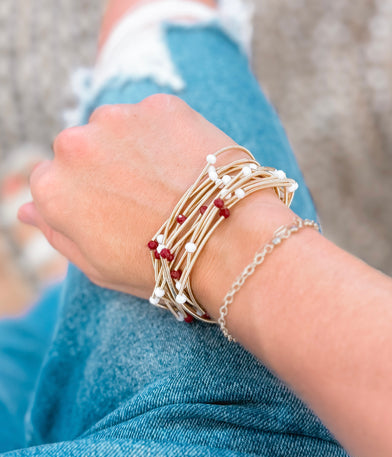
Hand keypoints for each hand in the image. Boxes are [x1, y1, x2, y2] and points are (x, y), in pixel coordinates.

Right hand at [18, 94, 285, 299]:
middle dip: (106, 169)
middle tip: (144, 197)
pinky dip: (167, 136)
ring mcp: (119, 119)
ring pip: (117, 129)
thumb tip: (27, 211)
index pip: (55, 181)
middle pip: (83, 150)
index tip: (113, 210)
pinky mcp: (161, 105)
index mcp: (53, 189)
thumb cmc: (161, 266)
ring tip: (169, 182)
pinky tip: (187, 165)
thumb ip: (56, 232)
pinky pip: (154, 117)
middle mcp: (75, 145)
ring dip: (135, 147)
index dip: (88, 198)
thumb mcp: (97, 264)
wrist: (228, 244)